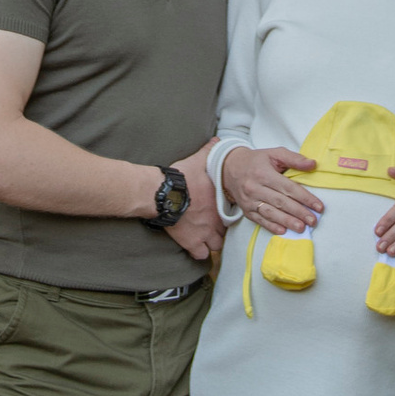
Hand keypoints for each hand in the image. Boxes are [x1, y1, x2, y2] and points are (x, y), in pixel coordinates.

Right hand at [163, 147, 225, 265]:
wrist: (163, 193)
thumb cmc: (181, 177)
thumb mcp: (197, 160)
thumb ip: (208, 151)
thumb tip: (216, 140)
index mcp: (217, 203)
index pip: (231, 215)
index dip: (225, 216)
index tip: (219, 214)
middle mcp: (214, 220)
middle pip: (224, 233)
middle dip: (219, 232)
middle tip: (212, 227)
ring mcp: (203, 233)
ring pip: (215, 246)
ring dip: (211, 243)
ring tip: (204, 238)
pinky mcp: (190, 242)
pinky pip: (200, 255)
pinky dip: (199, 252)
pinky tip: (194, 246)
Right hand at [225, 144, 325, 232]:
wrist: (229, 168)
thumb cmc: (257, 161)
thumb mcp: (274, 153)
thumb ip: (294, 159)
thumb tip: (313, 165)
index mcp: (263, 173)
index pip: (288, 187)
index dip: (305, 197)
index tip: (318, 206)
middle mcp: (255, 188)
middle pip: (280, 202)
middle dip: (299, 212)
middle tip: (313, 220)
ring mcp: (249, 201)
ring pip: (270, 213)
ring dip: (287, 221)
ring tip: (301, 228)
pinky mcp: (246, 210)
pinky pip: (260, 220)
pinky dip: (271, 226)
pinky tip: (283, 231)